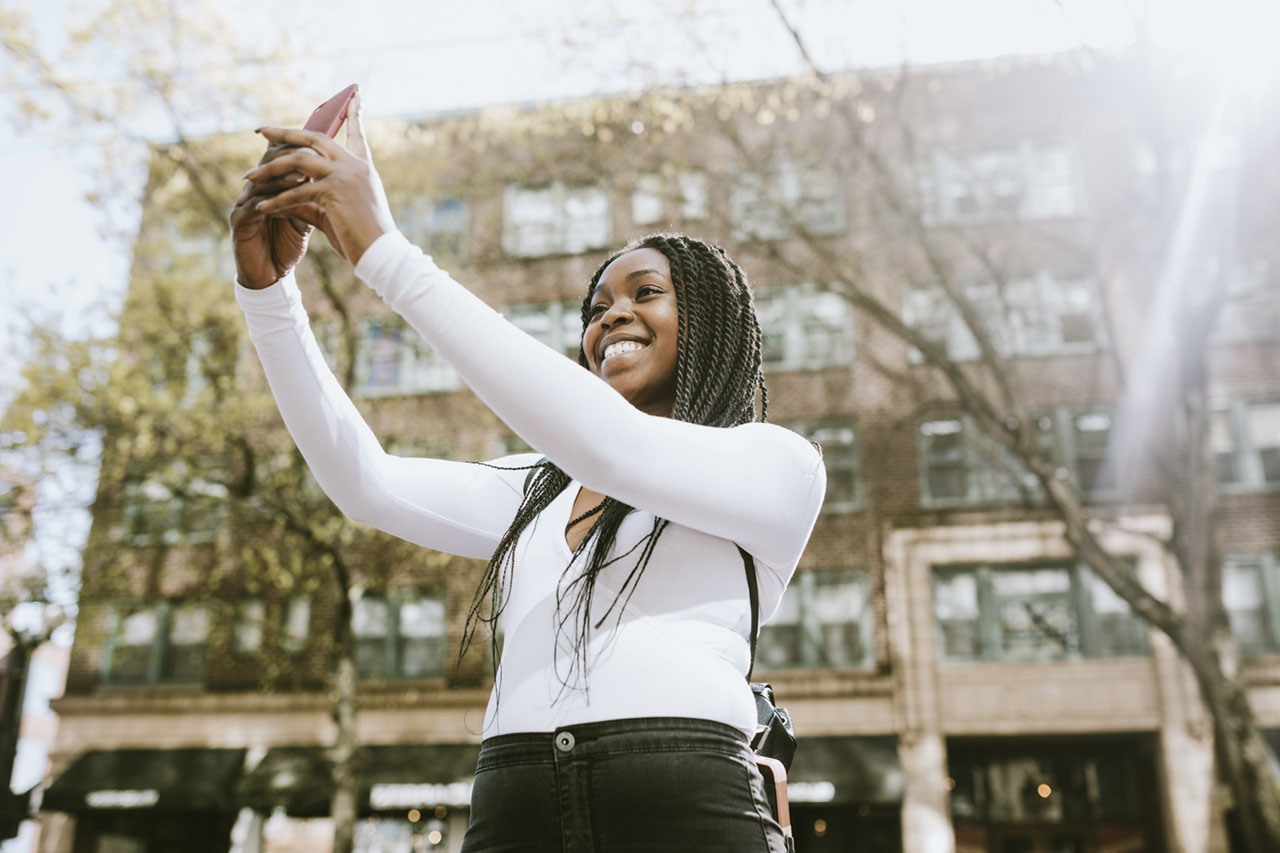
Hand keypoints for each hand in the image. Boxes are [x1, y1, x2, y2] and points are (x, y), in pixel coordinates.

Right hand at [230, 144, 315, 288]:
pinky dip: (271, 200)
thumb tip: (338, 176)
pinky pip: (253, 204)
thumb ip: (314, 197)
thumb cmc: (286, 247)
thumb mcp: (305, 219)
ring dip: (282, 177)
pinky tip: (286, 198)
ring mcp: (244, 203)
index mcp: (270, 185)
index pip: (283, 155)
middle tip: (313, 153)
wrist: (270, 277)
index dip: (301, 148)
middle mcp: (255, 189)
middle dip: (290, 154)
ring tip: (303, 175)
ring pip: (261, 180)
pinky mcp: (238, 220)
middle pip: (269, 159)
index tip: (326, 146)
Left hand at [242, 96, 395, 267]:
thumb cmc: (364, 239)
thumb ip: (314, 199)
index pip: (357, 134)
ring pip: (299, 160)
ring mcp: (345, 175)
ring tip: (249, 178)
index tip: (355, 95)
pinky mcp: (334, 191)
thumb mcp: (337, 213)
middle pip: (314, 137)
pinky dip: (277, 201)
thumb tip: (286, 197)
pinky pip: (297, 191)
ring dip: (270, 169)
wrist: (382, 255)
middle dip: (285, 133)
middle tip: (261, 131)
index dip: (354, 114)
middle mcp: (354, 165)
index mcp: (362, 167)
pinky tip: (261, 209)